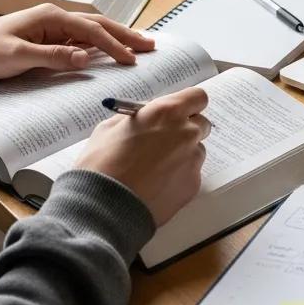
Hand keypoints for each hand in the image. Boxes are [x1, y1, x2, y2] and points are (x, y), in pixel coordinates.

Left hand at [0, 4, 155, 79]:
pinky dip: (103, 44)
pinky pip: (84, 40)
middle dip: (125, 34)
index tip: (130, 59)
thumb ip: (53, 56)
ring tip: (141, 46)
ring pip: (95, 31)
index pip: (90, 30)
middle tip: (150, 45)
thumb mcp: (18, 56)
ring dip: (118, 37)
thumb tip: (85, 58)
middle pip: (99, 25)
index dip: (112, 45)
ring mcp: (56, 27)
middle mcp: (57, 18)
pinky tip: (116, 49)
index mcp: (51, 17)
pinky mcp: (53, 38)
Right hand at [76, 87, 209, 225]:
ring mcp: (193, 159)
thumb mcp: (110, 128)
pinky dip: (178, 176)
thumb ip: (137, 118)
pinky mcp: (194, 184)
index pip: (197, 97)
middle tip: (164, 140)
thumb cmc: (102, 166)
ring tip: (154, 169)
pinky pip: (191, 173)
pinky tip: (156, 184)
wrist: (104, 207)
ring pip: (196, 150)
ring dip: (182, 154)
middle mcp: (186, 132)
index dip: (189, 104)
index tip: (180, 111)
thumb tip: (147, 115)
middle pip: (201, 124)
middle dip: (186, 129)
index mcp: (167, 113)